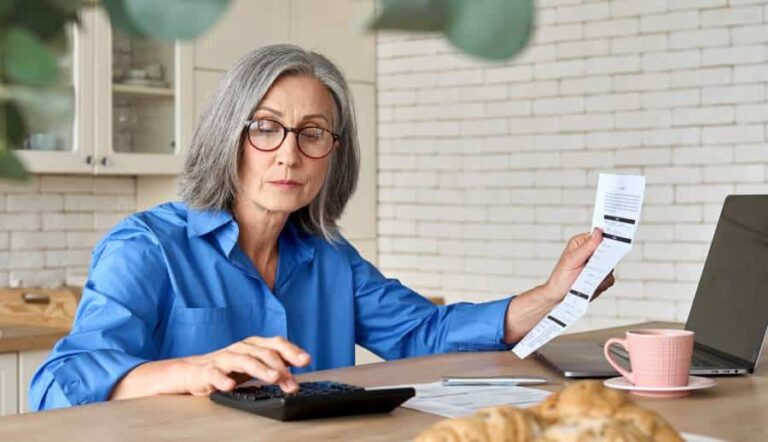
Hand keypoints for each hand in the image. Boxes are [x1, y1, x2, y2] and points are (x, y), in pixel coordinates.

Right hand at [179, 336, 310, 395]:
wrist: (192, 371)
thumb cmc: (228, 368)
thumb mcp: (255, 363)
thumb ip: (276, 361)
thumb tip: (301, 362)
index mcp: (254, 345)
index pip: (276, 343)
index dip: (292, 351)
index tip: (306, 361)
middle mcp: (241, 348)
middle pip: (264, 353)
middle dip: (281, 368)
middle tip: (293, 383)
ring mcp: (224, 358)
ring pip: (245, 361)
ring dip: (261, 369)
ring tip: (273, 378)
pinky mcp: (208, 371)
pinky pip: (216, 374)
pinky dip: (223, 379)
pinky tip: (230, 386)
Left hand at [542, 228, 614, 302]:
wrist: (559, 296)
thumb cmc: (560, 277)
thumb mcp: (572, 259)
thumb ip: (587, 246)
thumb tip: (599, 231)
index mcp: (582, 243)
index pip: (599, 235)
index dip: (608, 237)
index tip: (614, 241)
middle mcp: (590, 253)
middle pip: (609, 251)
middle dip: (605, 260)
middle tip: (595, 266)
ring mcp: (596, 265)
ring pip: (611, 266)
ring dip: (602, 274)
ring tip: (587, 278)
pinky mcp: (600, 278)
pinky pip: (610, 279)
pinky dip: (602, 283)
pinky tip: (592, 285)